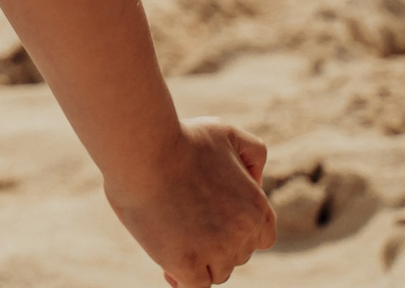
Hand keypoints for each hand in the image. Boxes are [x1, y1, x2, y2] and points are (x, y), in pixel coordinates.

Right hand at [105, 118, 274, 285]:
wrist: (144, 148)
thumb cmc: (179, 138)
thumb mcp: (225, 132)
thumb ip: (253, 153)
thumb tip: (256, 181)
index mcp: (257, 208)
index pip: (261, 237)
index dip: (237, 231)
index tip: (212, 222)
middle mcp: (244, 234)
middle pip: (235, 255)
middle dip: (214, 243)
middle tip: (183, 222)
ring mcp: (217, 252)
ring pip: (216, 272)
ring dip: (198, 260)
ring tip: (171, 238)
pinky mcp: (188, 265)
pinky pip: (195, 286)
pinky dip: (182, 279)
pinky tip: (167, 267)